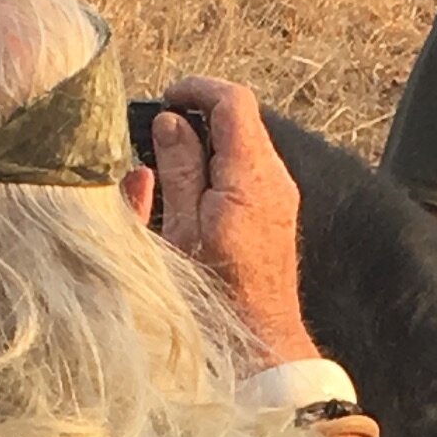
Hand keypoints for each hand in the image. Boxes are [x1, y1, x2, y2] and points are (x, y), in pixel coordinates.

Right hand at [148, 76, 311, 363]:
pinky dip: (217, 172)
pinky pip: (246, 175)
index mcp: (251, 176)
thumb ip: (178, 170)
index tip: (165, 99)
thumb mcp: (181, 230)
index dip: (196, 90)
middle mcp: (273, 179)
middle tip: (157, 137)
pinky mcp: (276, 214)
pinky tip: (190, 196)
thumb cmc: (213, 297)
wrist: (257, 345)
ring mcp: (279, 197)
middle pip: (238, 122)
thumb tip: (170, 123)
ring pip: (241, 148)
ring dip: (204, 148)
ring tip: (168, 170)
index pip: (233, 102)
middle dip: (196, 120)